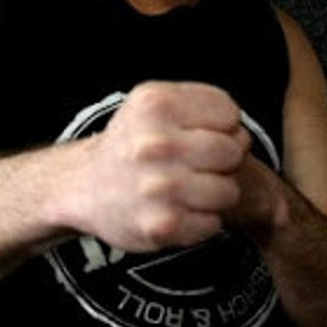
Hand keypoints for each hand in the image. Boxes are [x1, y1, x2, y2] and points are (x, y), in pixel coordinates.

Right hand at [80, 81, 249, 251]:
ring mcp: (158, 187)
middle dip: (224, 159)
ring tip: (192, 187)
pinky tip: (181, 208)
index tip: (204, 133)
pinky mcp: (162, 225)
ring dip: (217, 192)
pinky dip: (202, 220)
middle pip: (232, 151)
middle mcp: (155, 145)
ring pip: (229, 190)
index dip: (224, 125)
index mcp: (155, 105)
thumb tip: (241, 135)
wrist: (84, 186)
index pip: (229, 114)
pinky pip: (213, 223)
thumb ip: (201, 104)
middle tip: (201, 163)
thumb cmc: (131, 142)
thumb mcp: (154, 101)